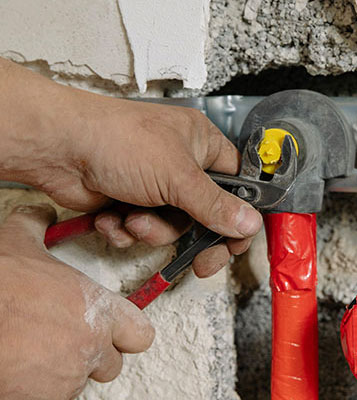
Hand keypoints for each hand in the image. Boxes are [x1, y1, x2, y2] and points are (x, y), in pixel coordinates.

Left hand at [0, 59, 261, 276]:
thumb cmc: (119, 141)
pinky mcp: (129, 202)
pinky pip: (143, 230)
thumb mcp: (177, 176)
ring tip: (133, 217)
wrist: (58, 148)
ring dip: (152, 230)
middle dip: (193, 236)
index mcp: (203, 145)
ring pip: (172, 227)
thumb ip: (215, 205)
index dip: (240, 216)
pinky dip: (127, 229)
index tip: (235, 244)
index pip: (238, 185)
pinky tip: (112, 217)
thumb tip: (249, 222)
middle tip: (201, 263)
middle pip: (206, 215)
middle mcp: (182, 165)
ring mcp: (155, 185)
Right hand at [0, 205, 154, 398]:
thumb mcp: (19, 242)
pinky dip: (40, 387)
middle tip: (68, 339)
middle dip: (93, 354)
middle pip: (112, 362)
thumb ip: (39, 225)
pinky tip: (22, 365)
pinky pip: (53, 398)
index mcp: (98, 311)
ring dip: (65, 370)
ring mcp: (67, 379)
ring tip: (38, 349)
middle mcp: (90, 347)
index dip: (126, 332)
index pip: (140, 335)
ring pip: (80, 381)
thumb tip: (42, 214)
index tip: (113, 328)